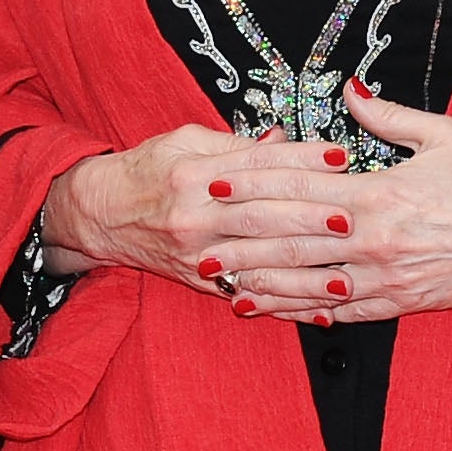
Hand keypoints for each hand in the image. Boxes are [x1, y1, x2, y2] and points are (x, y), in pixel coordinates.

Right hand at [40, 122, 345, 297]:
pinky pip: (250, 295)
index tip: (340, 157)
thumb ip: (235, 144)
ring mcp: (197, 253)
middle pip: (263, 215)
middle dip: (312, 217)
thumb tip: (283, 139)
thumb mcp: (183, 142)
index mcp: (194, 172)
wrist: (98, 213)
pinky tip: (320, 311)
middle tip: (354, 216)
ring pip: (260, 262)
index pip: (257, 164)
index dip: (301, 160)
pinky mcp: (199, 280)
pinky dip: (286, 307)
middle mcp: (194, 214)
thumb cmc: (144, 171)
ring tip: (347, 272)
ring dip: (307, 271)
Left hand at [201, 85, 451, 324]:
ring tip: (215, 278)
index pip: (297, 186)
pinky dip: (299, 309)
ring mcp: (383, 276)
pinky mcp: (398, 303)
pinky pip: (338, 310)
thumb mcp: (445, 135)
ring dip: (256, 279)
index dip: (249, 181)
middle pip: (288, 236)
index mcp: (378, 194)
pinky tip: (267, 308)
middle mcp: (373, 239)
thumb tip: (349, 89)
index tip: (209, 177)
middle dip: (236, 234)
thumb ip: (388, 116)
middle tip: (190, 233)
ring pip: (305, 281)